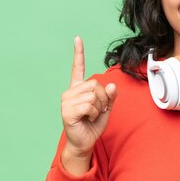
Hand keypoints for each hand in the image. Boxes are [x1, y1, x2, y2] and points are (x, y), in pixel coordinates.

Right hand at [60, 36, 116, 174]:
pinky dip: (94, 113)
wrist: (84, 142)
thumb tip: (112, 85)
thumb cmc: (93, 125)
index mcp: (78, 89)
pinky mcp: (67, 110)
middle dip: (103, 99)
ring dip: (99, 108)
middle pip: (96, 84)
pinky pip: (89, 105)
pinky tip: (87, 119)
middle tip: (97, 111)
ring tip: (91, 116)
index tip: (77, 38)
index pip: (78, 68)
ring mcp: (66, 101)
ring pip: (94, 95)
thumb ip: (110, 97)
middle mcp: (70, 92)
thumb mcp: (106, 109)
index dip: (79, 53)